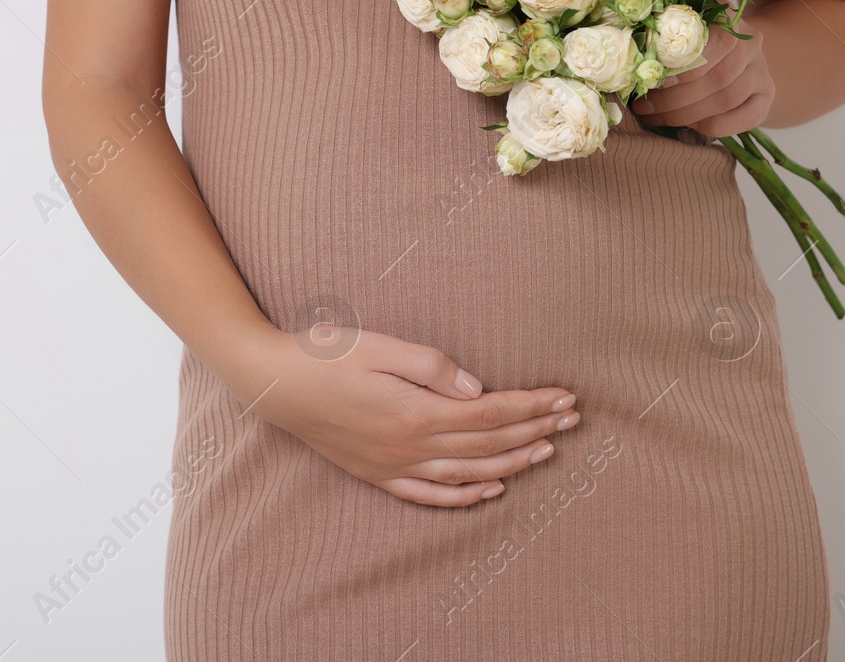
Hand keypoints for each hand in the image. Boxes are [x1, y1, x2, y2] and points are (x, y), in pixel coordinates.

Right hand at [251, 328, 579, 506]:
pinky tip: (491, 491)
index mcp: (414, 413)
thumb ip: (433, 367)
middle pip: (488, 444)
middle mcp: (408, 447)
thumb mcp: (381, 346)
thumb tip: (479, 389)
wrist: (272, 382)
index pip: (491, 413)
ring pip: (468, 473)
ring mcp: (393, 466)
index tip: (565, 396)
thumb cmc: (326, 353)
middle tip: (572, 418)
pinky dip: (465, 497)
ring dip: (513, 463)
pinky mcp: (378, 474)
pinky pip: (431, 495)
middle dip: (535, 430)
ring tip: (548, 450)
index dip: (533, 406)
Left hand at [630, 24, 773, 137]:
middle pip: (717, 77)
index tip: (653, 79)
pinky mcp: (766, 98)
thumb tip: (636, 60)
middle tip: (642, 108)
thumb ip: (666, 36)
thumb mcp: (683, 28)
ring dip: (685, 115)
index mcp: (730, 20)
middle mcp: (752, 45)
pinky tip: (687, 126)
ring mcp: (762, 73)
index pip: (715, 42)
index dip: (683, 64)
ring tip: (654, 118)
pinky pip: (744, 119)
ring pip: (726, 99)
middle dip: (674, 98)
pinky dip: (712, 126)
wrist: (736, 52)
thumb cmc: (697, 40)